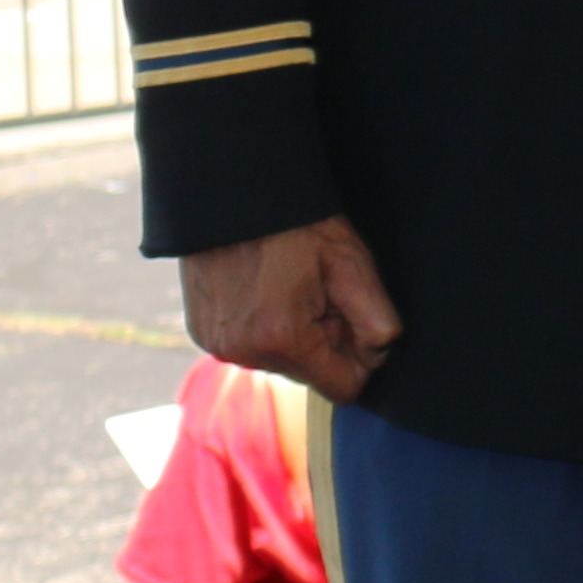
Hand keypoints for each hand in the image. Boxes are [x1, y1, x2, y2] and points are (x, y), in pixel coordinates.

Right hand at [178, 217, 399, 402]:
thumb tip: (381, 353)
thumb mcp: (351, 264)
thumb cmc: (297, 226)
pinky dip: (264, 328)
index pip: (342, 387)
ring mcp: (217, 345)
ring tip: (292, 287)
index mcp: (283, 340)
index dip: (362, 359)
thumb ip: (376, 318)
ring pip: (280, 361)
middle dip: (326, 342)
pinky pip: (250, 347)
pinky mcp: (202, 334)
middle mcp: (243, 353)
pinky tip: (266, 291)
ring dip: (295, 335)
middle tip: (322, 293)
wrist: (232, 195)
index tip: (357, 322)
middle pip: (310, 373)